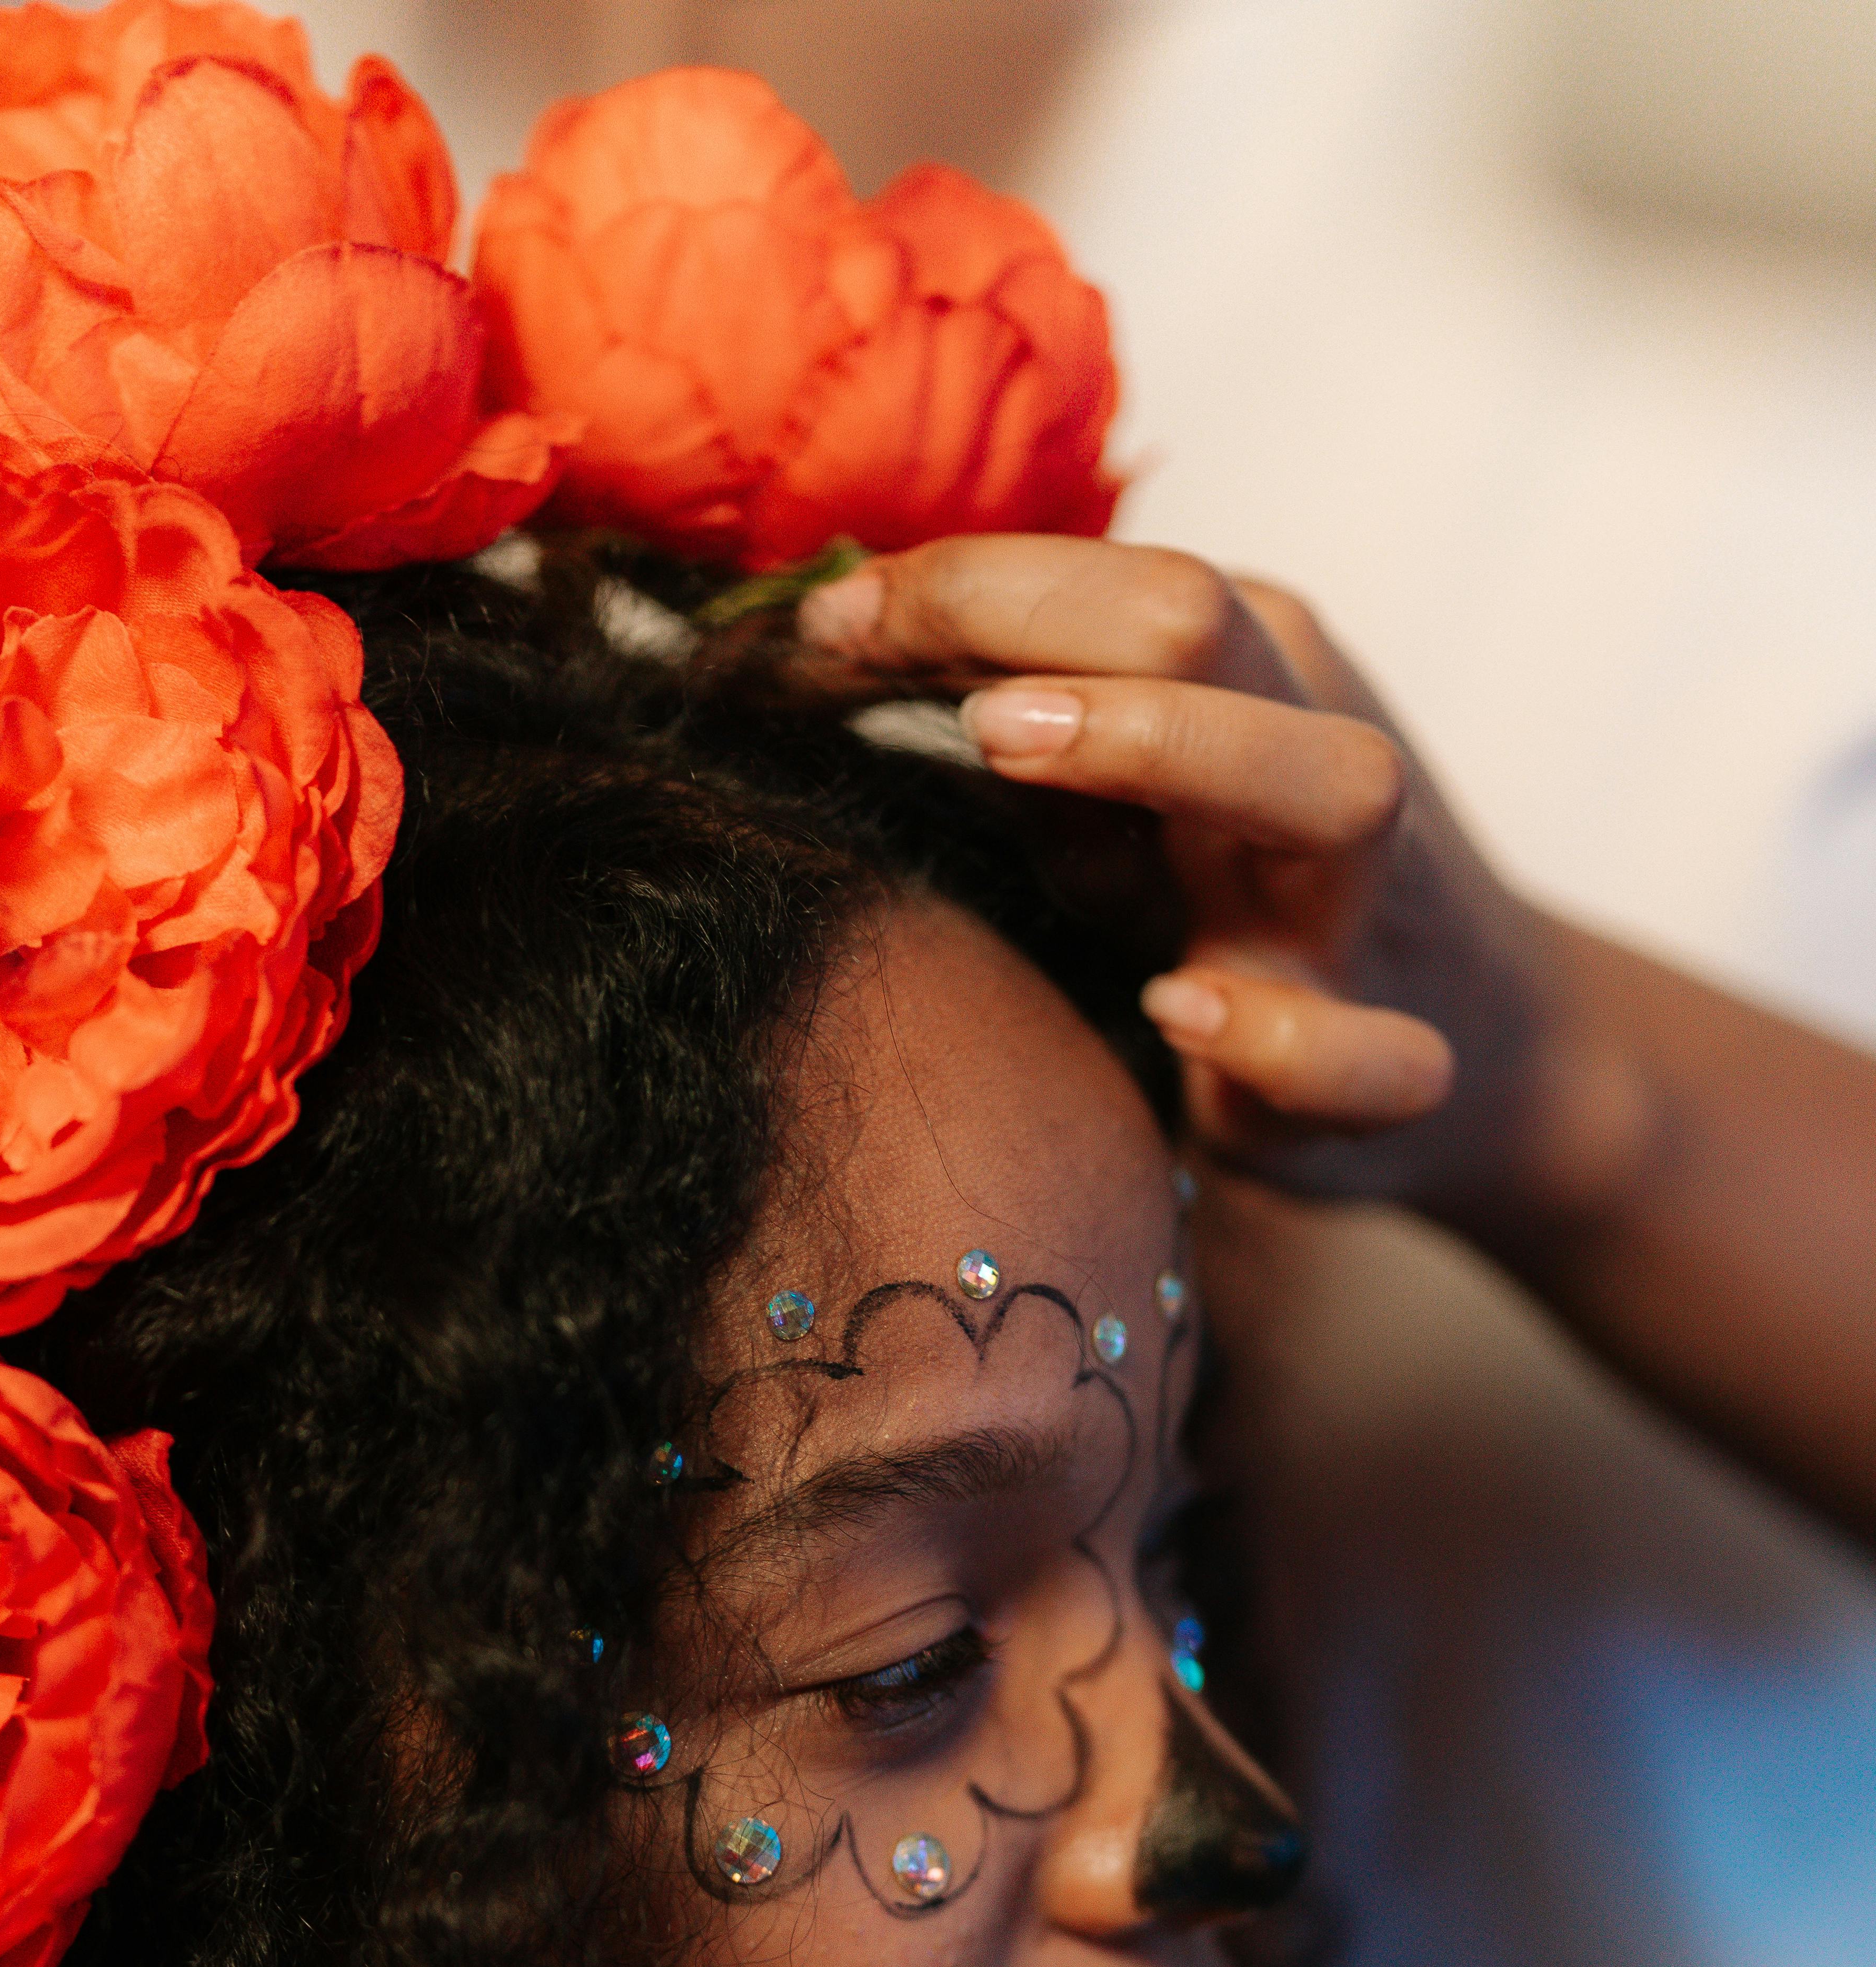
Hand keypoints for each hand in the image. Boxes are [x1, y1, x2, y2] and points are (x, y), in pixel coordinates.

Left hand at [798, 536, 1647, 1236]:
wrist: (1488, 1055)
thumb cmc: (1247, 902)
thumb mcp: (1138, 792)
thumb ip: (1027, 720)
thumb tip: (833, 641)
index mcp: (1259, 673)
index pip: (1109, 578)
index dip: (947, 584)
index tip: (806, 625)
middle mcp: (1318, 758)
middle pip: (1210, 622)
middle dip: (1036, 618)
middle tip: (873, 646)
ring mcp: (1363, 912)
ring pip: (1331, 787)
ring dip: (1166, 750)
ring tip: (999, 752)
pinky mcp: (1392, 1061)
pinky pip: (1365, 1048)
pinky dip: (1274, 1032)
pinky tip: (1178, 1010)